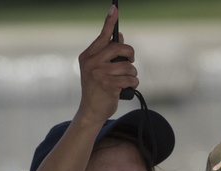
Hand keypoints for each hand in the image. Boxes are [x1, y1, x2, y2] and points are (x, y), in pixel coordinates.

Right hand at [76, 6, 138, 122]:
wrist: (91, 111)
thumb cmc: (98, 89)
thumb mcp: (98, 69)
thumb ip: (107, 54)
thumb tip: (121, 36)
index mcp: (88, 56)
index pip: (102, 36)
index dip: (109, 22)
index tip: (115, 8)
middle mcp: (91, 62)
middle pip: (120, 48)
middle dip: (130, 55)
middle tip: (131, 61)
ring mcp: (99, 73)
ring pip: (128, 66)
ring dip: (133, 74)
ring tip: (127, 80)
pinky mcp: (109, 85)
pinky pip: (131, 78)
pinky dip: (133, 83)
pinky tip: (127, 88)